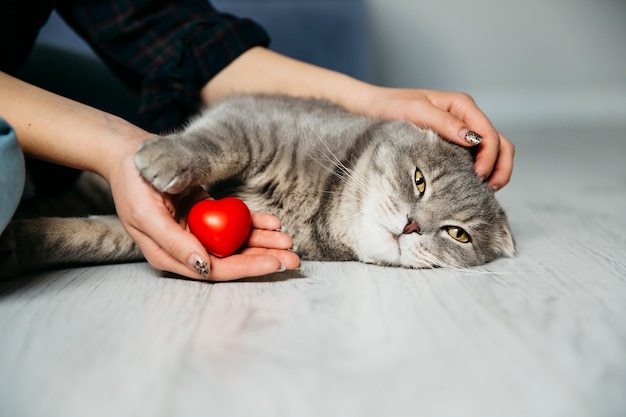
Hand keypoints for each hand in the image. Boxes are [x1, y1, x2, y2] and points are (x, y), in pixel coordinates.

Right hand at [107, 152, 299, 280]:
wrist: (129, 154)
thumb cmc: (133, 183)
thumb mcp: (147, 215)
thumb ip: (173, 242)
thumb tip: (203, 266)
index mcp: (169, 255)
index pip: (214, 271)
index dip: (246, 268)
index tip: (274, 263)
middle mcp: (186, 247)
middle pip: (231, 259)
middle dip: (263, 259)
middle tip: (294, 258)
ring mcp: (198, 230)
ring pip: (236, 242)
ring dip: (264, 242)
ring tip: (289, 241)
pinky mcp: (206, 213)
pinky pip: (233, 221)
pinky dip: (253, 222)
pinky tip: (274, 222)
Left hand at [360, 87, 514, 190]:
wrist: (372, 106)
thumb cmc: (391, 106)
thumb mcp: (416, 111)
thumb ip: (445, 123)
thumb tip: (472, 138)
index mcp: (462, 105)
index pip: (489, 134)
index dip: (489, 157)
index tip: (476, 177)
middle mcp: (465, 117)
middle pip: (499, 143)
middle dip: (500, 167)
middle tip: (489, 189)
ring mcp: (460, 131)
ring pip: (492, 151)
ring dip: (494, 170)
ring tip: (483, 191)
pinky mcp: (452, 143)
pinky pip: (475, 157)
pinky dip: (480, 171)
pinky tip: (470, 185)